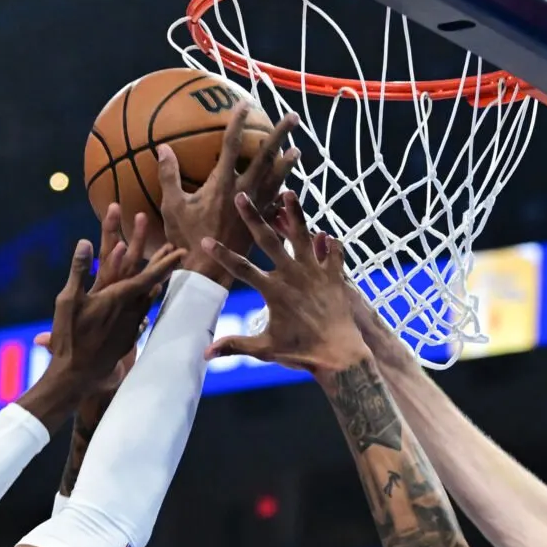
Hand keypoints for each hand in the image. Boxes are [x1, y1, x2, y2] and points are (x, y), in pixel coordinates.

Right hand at [24, 220, 179, 423]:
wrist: (76, 375)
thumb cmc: (69, 337)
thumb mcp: (68, 299)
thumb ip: (78, 269)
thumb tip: (85, 240)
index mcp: (118, 298)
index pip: (148, 276)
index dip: (166, 262)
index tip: (181, 251)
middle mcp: (129, 312)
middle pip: (153, 286)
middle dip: (165, 268)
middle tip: (178, 255)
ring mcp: (130, 327)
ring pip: (149, 302)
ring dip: (157, 286)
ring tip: (162, 276)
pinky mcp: (126, 340)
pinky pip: (141, 317)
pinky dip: (146, 305)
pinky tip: (145, 305)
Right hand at [153, 105, 299, 280]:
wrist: (207, 271)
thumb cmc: (187, 238)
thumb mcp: (172, 206)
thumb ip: (169, 175)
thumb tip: (162, 148)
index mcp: (223, 184)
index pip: (231, 144)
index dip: (238, 122)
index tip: (244, 104)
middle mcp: (244, 192)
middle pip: (266, 156)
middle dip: (280, 134)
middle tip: (293, 118)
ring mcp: (255, 208)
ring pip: (277, 180)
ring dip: (287, 164)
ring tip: (297, 151)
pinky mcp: (260, 224)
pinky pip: (276, 206)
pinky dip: (283, 196)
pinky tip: (289, 191)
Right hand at [203, 189, 367, 375]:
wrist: (340, 354)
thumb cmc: (301, 353)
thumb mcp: (265, 350)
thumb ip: (235, 345)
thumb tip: (205, 354)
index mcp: (274, 291)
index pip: (241, 269)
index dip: (222, 254)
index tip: (206, 240)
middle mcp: (293, 276)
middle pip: (269, 240)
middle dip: (253, 217)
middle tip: (241, 196)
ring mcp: (315, 273)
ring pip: (303, 236)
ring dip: (295, 214)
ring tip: (289, 192)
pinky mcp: (334, 276)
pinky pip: (333, 253)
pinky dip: (329, 243)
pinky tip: (325, 233)